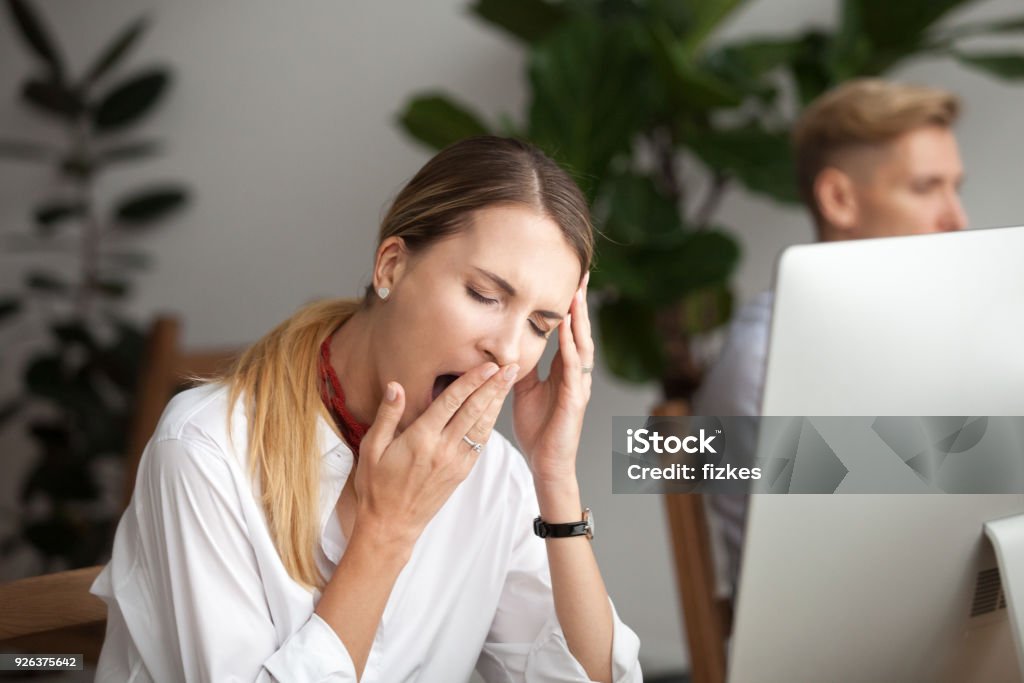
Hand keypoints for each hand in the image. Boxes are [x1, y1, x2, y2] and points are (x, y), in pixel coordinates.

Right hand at [353, 361, 518, 546]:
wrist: (391, 524)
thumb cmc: (376, 485)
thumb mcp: (371, 448)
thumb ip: (387, 415)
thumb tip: (396, 386)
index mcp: (421, 439)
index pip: (452, 402)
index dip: (472, 381)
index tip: (488, 365)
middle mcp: (443, 449)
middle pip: (474, 411)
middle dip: (494, 386)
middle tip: (511, 366)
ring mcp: (455, 462)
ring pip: (482, 426)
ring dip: (497, 402)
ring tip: (509, 382)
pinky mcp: (461, 473)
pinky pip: (479, 443)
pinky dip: (490, 423)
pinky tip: (495, 410)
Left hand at [513, 273, 592, 485]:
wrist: (546, 463)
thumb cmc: (538, 429)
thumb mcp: (523, 390)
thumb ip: (520, 366)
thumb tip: (506, 345)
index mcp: (563, 370)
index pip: (568, 331)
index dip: (569, 306)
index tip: (568, 279)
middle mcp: (575, 374)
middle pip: (581, 331)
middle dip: (580, 303)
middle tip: (582, 274)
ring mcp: (578, 386)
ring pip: (582, 345)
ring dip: (579, 320)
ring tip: (577, 295)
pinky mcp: (575, 400)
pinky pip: (574, 370)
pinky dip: (572, 349)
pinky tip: (568, 333)